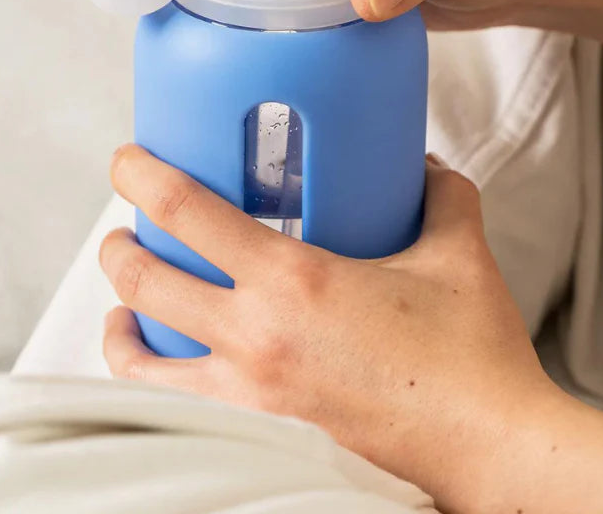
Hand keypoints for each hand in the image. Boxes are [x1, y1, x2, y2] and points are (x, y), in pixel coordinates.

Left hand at [100, 145, 552, 512]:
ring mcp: (253, 387)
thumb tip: (426, 166)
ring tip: (126, 276)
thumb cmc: (469, 354)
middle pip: (148, 279)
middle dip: (120, 242)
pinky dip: (146, 366)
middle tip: (127, 215)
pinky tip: (154, 349)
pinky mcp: (263, 421)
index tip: (129, 160)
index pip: (190, 214)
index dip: (145, 177)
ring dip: (122, 303)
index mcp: (296, 281)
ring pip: (145, 347)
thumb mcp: (459, 254)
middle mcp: (258, 335)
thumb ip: (442, 195)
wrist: (483, 442)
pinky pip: (175, 394)